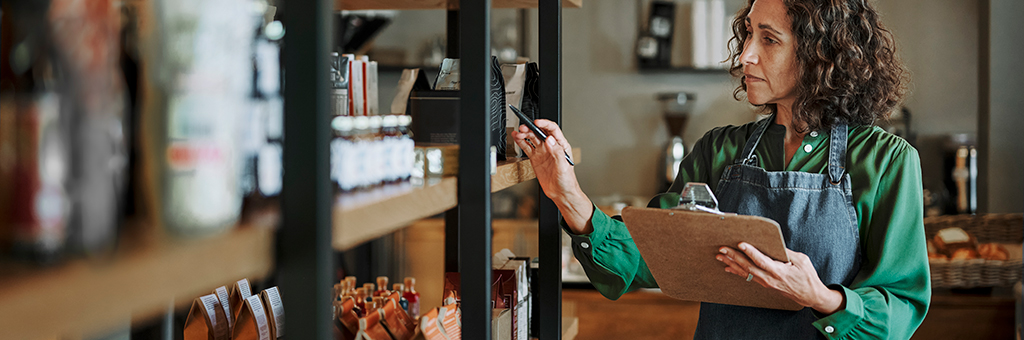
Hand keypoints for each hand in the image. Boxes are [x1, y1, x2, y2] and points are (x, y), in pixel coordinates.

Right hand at [511, 119, 593, 233]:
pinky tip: (516, 138)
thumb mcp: (564, 166)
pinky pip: (527, 147)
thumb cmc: (567, 181)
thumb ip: (557, 152)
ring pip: (532, 139)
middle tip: (523, 128)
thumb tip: (550, 139)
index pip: (552, 130)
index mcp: (561, 145)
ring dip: (525, 134)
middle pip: (540, 132)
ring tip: (518, 133)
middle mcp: (551, 147)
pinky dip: (521, 142)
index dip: (544, 124)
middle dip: (531, 128)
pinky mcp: (535, 158)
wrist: (561, 193)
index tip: (536, 122)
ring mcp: (542, 152)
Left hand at [716, 242, 844, 314]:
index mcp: (779, 271)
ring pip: (746, 272)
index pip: (761, 260)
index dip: (750, 252)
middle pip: (748, 267)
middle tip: (722, 249)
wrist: (809, 295)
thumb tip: (774, 243)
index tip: (740, 244)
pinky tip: (728, 267)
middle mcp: (770, 278)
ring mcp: (766, 282)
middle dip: (734, 257)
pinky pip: (748, 277)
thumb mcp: (802, 261)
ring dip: (732, 264)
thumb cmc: (807, 277)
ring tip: (720, 257)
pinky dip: (737, 272)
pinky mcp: (765, 284)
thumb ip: (787, 252)